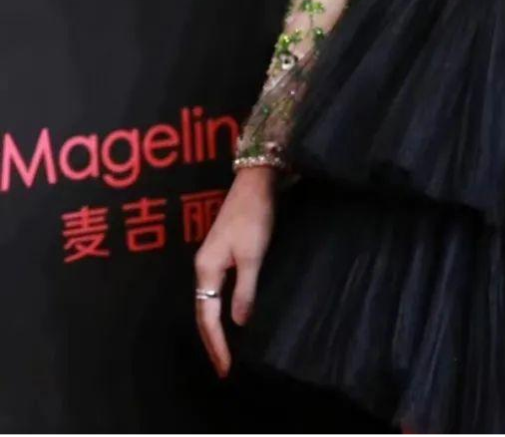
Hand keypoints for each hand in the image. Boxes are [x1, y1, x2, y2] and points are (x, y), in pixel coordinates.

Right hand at [193, 166, 277, 377]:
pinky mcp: (223, 253)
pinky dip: (222, 310)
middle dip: (213, 341)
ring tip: (227, 350)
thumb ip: (245, 290)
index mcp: (206, 270)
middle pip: (204, 312)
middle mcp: (204, 267)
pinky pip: (219, 291)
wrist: (255, 181)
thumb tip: (239, 323)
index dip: (217, 344)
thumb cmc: (254, 216)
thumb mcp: (253, 254)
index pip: (208, 317)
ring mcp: (212, 259)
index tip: (225, 368)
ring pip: (210, 302)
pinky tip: (232, 318)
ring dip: (216, 328)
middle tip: (224, 368)